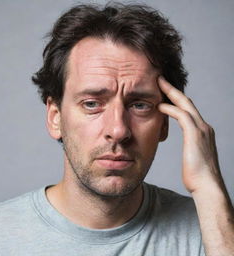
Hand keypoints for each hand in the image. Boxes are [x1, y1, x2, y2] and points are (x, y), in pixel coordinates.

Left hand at [157, 76, 222, 193]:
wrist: (207, 187)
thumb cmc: (197, 175)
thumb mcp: (193, 156)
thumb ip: (190, 147)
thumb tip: (186, 148)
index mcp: (202, 131)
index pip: (188, 109)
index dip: (176, 98)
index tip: (164, 91)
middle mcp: (204, 126)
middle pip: (186, 101)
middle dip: (173, 89)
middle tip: (160, 79)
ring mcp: (201, 129)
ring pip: (185, 104)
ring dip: (171, 93)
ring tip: (158, 84)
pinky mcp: (195, 135)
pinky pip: (181, 115)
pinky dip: (170, 108)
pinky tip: (159, 105)